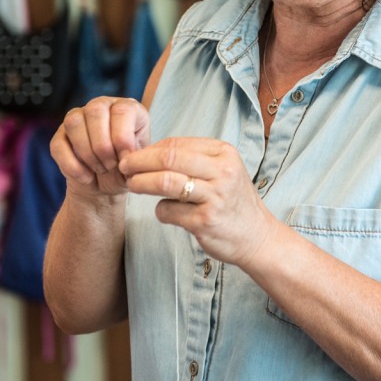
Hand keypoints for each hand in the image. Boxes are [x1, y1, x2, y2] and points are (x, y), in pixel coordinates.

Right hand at [50, 96, 150, 198]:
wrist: (106, 187)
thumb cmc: (126, 170)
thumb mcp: (137, 162)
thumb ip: (135, 155)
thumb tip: (125, 155)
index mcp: (128, 108)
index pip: (122, 110)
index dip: (122, 137)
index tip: (125, 159)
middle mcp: (103, 106)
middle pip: (95, 111)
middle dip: (103, 146)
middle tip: (112, 165)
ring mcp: (79, 118)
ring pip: (74, 122)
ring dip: (87, 153)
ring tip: (100, 169)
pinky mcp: (60, 136)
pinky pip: (58, 145)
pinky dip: (72, 165)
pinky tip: (86, 177)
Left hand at [118, 137, 277, 266]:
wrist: (257, 237)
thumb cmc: (232, 200)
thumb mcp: (222, 169)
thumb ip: (191, 158)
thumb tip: (148, 152)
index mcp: (224, 153)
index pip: (176, 144)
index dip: (149, 149)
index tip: (133, 156)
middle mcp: (222, 171)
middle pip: (168, 158)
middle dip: (139, 161)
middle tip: (123, 167)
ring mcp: (215, 197)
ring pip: (165, 182)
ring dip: (141, 183)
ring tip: (132, 185)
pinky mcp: (206, 221)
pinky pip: (169, 211)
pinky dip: (160, 210)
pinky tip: (165, 211)